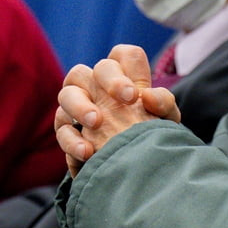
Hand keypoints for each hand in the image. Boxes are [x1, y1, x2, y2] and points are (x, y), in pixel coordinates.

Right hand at [54, 45, 179, 175]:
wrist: (136, 172)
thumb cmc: (150, 137)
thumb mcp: (165, 120)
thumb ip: (163, 103)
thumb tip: (147, 96)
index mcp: (124, 79)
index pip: (124, 56)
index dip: (128, 65)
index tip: (134, 95)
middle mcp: (97, 88)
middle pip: (89, 68)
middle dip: (108, 81)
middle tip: (126, 101)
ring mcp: (78, 108)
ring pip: (67, 93)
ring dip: (80, 106)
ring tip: (97, 123)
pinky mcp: (68, 133)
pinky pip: (62, 129)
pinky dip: (72, 140)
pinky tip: (87, 152)